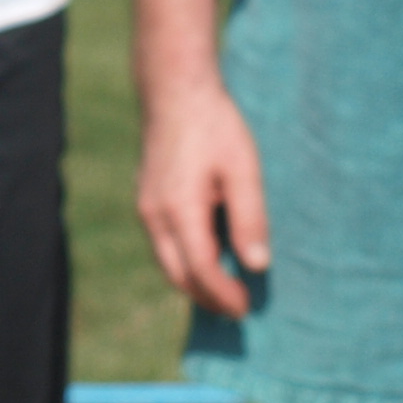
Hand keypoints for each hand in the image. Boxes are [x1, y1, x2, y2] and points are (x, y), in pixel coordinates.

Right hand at [135, 80, 269, 317]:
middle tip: (237, 311)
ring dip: (194, 282)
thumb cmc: (214, 126)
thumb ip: (250, 218)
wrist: (174, 91)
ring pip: (167, 263)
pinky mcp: (146, 200)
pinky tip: (207, 260)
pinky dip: (184, 262)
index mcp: (179, 209)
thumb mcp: (243, 169)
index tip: (245, 309)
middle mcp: (155, 215)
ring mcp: (146, 208)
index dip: (223, 294)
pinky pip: (163, 245)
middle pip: (178, 275)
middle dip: (207, 298)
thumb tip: (257, 265)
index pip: (200, 269)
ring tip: (225, 292)